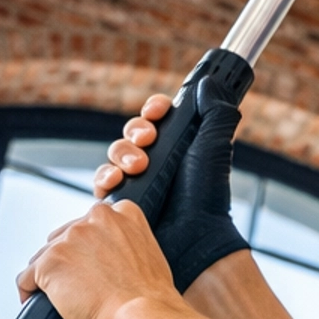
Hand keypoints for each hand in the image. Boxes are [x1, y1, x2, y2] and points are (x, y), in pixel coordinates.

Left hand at [18, 200, 178, 318]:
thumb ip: (125, 247)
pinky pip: (26, 278)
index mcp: (125, 213)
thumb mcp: (148, 258)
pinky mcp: (50, 260)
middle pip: (64, 236)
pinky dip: (29, 291)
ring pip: (43, 256)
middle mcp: (97, 217)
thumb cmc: (151, 302)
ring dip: (49, 276)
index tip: (90, 266)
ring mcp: (71, 237)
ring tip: (61, 300)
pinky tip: (37, 303)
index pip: (92, 223)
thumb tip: (106, 262)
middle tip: (77, 287)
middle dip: (67, 260)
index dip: (88, 247)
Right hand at [94, 88, 248, 292]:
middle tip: (148, 142)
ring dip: (122, 154)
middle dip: (137, 132)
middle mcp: (154, 160)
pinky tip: (116, 181)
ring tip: (139, 167)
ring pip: (114, 154)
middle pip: (131, 132)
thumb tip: (208, 82)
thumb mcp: (214, 147)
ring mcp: (136, 181)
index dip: (154, 109)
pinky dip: (106, 177)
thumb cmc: (208, 195)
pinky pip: (102, 182)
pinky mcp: (120, 201)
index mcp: (176, 145)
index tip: (159, 111)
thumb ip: (216, 113)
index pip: (156, 116)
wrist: (194, 236)